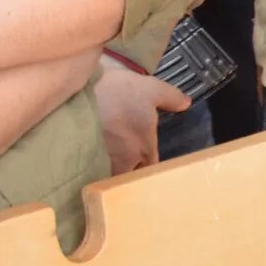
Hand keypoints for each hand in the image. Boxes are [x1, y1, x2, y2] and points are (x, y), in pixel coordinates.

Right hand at [92, 58, 191, 173]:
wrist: (78, 94)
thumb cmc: (119, 92)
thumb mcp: (151, 89)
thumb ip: (171, 98)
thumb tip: (187, 103)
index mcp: (144, 147)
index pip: (152, 168)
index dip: (150, 168)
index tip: (146, 165)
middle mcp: (125, 160)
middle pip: (130, 176)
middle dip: (129, 174)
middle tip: (125, 168)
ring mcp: (102, 162)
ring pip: (109, 175)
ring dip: (109, 172)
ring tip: (105, 165)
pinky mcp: (81, 159)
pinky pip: (90, 171)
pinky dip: (90, 170)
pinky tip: (85, 163)